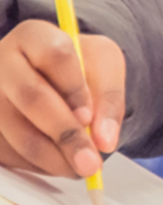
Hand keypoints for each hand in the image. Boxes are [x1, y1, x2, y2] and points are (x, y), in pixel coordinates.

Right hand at [0, 19, 124, 177]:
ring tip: (83, 167)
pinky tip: (61, 162)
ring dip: (54, 158)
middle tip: (91, 163)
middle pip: (32, 97)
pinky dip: (39, 165)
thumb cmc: (82, 69)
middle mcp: (3, 62)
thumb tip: (103, 141)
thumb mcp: (105, 69)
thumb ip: (109, 100)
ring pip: (17, 132)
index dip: (74, 89)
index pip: (55, 55)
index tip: (89, 117)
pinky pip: (9, 152)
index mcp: (34, 36)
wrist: (58, 78)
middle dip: (66, 135)